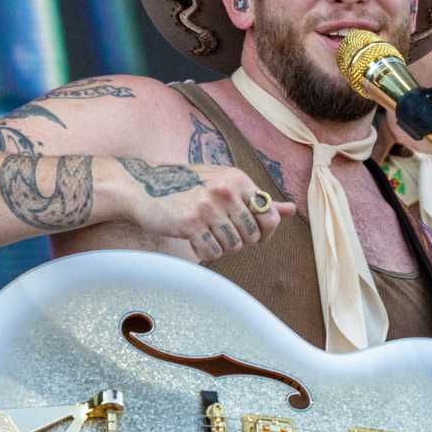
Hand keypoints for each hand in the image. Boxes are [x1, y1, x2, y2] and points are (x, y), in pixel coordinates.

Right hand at [113, 159, 295, 261]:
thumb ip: (255, 198)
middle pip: (252, 235)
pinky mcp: (191, 224)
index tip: (254, 235)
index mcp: (238, 179)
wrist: (140, 186)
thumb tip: (291, 209)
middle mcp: (226, 191)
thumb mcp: (223, 184)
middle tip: (222, 234)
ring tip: (207, 234)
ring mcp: (208, 208)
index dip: (265, 232)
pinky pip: (212, 252)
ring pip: (233, 246)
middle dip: (240, 241)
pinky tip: (194, 239)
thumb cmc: (186, 186)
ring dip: (222, 247)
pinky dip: (205, 252)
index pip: (269, 216)